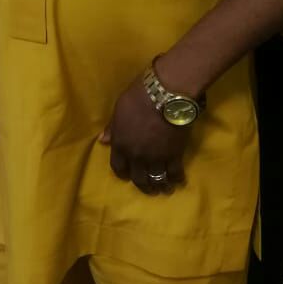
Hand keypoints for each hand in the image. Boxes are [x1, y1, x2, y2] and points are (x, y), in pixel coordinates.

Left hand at [99, 77, 188, 194]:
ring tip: (166, 189)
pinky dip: (177, 178)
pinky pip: (174, 173)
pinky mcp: (174, 155)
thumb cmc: (139, 96)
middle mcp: (136, 156)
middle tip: (150, 188)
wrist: (166, 94)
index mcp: (121, 144)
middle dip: (144, 186)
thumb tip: (103, 140)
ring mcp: (156, 158)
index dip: (123, 173)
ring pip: (157, 179)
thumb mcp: (119, 109)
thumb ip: (113, 127)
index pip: (118, 167)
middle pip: (138, 178)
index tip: (128, 175)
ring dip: (161, 186)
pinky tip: (179, 180)